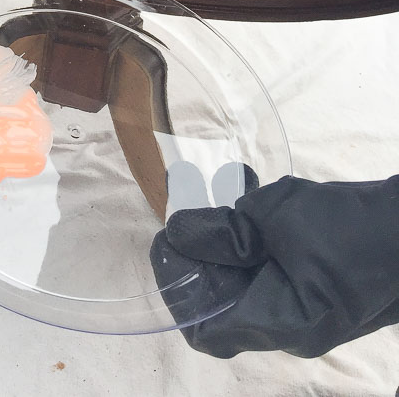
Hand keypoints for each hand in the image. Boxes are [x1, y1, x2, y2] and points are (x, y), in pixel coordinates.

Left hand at [151, 171, 398, 357]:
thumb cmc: (351, 227)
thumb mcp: (278, 218)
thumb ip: (224, 230)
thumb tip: (177, 232)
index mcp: (278, 322)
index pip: (204, 328)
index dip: (177, 285)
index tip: (165, 241)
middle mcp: (286, 325)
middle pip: (219, 299)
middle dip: (198, 251)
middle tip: (184, 202)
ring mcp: (302, 306)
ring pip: (241, 276)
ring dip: (223, 234)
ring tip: (214, 189)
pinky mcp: (313, 283)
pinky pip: (267, 263)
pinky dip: (250, 230)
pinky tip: (246, 189)